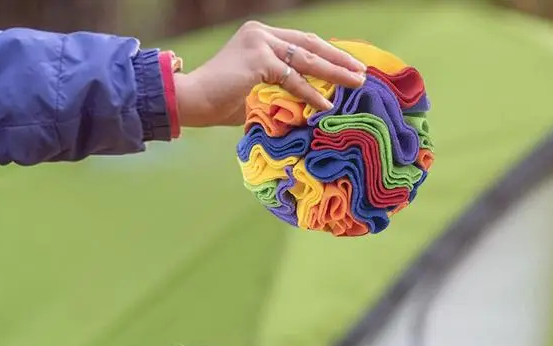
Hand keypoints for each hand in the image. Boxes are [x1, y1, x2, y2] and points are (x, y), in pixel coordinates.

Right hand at [173, 20, 366, 127]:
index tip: (347, 66)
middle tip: (361, 72)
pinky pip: (293, 79)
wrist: (191, 101)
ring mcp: (260, 42)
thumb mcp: (255, 91)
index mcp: (260, 36)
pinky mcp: (258, 58)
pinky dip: (311, 93)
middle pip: (310, 44)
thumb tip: (304, 106)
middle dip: (338, 59)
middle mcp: (261, 33)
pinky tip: (327, 105)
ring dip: (334, 73)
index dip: (327, 54)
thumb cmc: (217, 103)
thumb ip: (278, 90)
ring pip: (306, 59)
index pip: (302, 42)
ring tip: (355, 84)